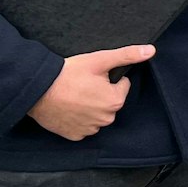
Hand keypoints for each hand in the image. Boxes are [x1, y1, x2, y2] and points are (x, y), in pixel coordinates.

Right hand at [28, 44, 153, 140]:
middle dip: (100, 93)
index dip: (108, 79)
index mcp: (115, 101)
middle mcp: (106, 119)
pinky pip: (83, 126)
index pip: (121, 86)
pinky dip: (78, 118)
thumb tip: (150, 51)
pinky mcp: (75, 135)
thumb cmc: (69, 74)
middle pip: (110, 101)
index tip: (92, 76)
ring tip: (74, 95)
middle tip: (82, 85)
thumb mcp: (100, 60)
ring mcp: (90, 129)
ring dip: (89, 106)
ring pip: (97, 114)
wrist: (37, 90)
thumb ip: (127, 55)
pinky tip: (68, 108)